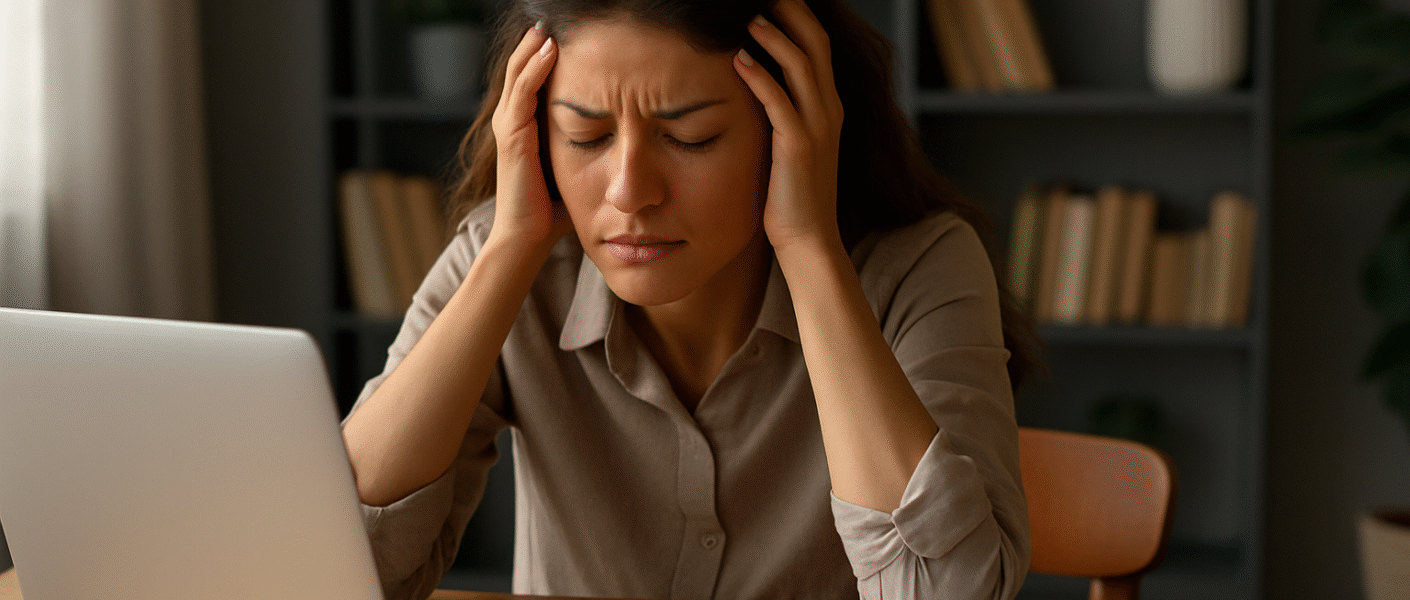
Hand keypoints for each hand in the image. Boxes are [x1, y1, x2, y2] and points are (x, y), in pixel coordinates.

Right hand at [489, 22, 573, 251]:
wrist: (528, 238)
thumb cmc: (555, 208)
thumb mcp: (576, 163)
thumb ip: (590, 142)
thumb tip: (626, 128)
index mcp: (525, 124)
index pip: (534, 76)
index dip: (548, 53)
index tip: (574, 34)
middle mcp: (512, 120)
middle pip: (523, 65)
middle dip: (539, 40)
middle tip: (556, 18)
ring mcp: (508, 127)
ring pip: (519, 72)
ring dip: (535, 46)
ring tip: (551, 25)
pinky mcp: (512, 138)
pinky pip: (522, 93)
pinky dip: (534, 69)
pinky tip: (549, 50)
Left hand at [733, 0, 845, 252]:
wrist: (808, 241)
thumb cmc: (790, 196)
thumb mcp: (790, 146)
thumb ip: (781, 114)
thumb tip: (753, 85)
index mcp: (828, 106)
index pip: (817, 46)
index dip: (798, 17)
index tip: (772, 1)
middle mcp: (829, 110)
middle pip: (815, 42)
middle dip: (791, 12)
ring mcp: (818, 127)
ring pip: (801, 64)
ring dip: (773, 36)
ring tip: (748, 17)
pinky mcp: (799, 147)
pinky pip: (780, 101)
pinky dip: (760, 77)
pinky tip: (738, 60)